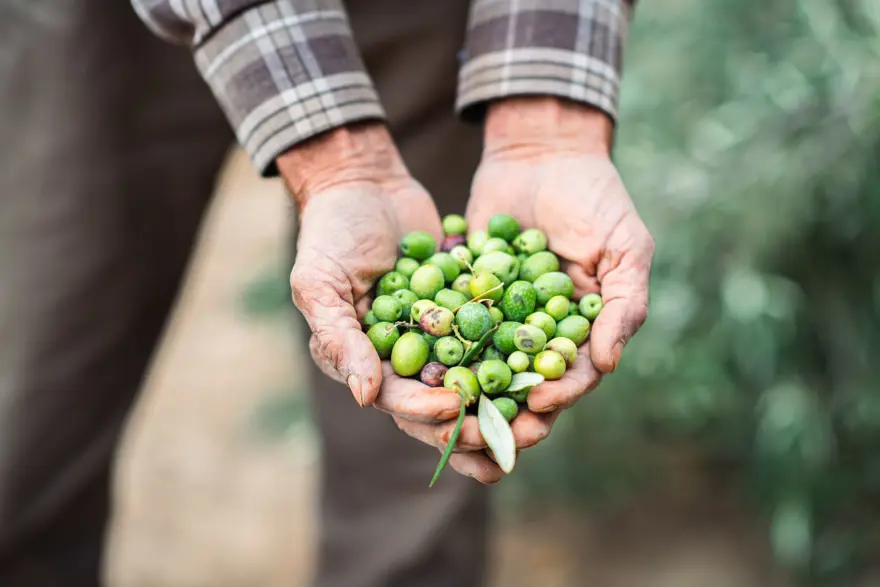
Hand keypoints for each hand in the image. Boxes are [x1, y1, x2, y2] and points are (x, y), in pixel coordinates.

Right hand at [280, 123, 547, 482]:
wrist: (365, 184)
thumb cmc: (330, 233)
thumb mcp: (320, 283)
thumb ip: (339, 337)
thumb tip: (364, 396)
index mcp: (364, 363)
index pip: (399, 400)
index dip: (429, 409)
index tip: (459, 404)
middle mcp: (404, 359)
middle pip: (444, 406)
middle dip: (479, 426)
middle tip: (516, 435)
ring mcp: (438, 336)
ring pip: (476, 381)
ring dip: (507, 403)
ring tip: (543, 416)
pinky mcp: (466, 311)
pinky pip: (494, 338)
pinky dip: (519, 354)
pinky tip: (552, 363)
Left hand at [466, 97, 654, 415]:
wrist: (542, 152)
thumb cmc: (596, 199)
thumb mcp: (626, 247)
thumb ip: (623, 305)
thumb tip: (608, 365)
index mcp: (580, 330)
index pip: (571, 375)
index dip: (558, 394)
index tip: (537, 403)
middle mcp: (537, 331)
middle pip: (523, 381)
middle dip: (507, 410)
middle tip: (488, 429)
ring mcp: (498, 315)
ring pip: (481, 363)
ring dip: (467, 390)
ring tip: (447, 409)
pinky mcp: (462, 293)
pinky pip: (449, 324)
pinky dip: (435, 343)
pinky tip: (417, 360)